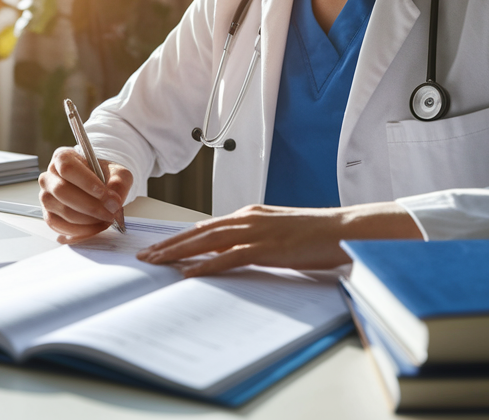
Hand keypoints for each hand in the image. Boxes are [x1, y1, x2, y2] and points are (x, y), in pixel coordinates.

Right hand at [38, 147, 132, 243]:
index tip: (107, 196)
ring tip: (106, 219)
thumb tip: (114, 202)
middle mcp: (49, 176)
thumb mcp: (118, 173)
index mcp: (62, 158)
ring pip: (62, 211)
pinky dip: (81, 231)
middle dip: (91, 206)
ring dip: (88, 220)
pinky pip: (61, 227)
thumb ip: (119, 183)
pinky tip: (96, 227)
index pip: (68, 168)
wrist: (100, 187)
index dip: (87, 183)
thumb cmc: (104, 176)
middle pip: (62, 191)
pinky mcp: (49, 215)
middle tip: (111, 213)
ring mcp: (46, 197)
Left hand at [135, 202, 422, 276]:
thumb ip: (254, 240)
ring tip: (155, 263)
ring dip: (178, 253)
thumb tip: (230, 254)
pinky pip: (229, 258)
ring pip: (207, 242)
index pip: (207, 227)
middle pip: (199, 232)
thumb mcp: (279, 232)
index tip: (159, 246)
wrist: (344, 229)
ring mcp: (257, 232)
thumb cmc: (316, 234)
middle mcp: (248, 219)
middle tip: (144, 256)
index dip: (180, 237)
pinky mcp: (267, 248)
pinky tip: (188, 273)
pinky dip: (206, 266)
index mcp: (250, 214)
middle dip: (169, 244)